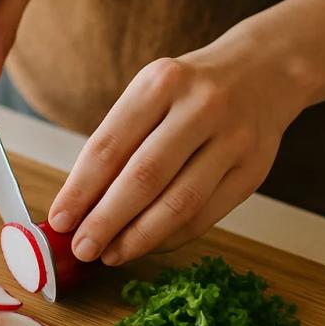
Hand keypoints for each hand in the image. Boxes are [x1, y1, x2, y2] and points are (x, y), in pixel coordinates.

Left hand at [48, 0, 324, 264]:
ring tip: (110, 254)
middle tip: (81, 248)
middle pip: (143, 178)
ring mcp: (233, 140)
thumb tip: (78, 203)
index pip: (109, 146)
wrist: (265, 71)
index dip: (80, 189)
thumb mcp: (150, 93)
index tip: (59, 219)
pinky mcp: (254, 171)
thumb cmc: (189, 90)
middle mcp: (200, 108)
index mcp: (160, 83)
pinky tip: (145, 244)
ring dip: (138, 237)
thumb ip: (118, 142)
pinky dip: (170, 237)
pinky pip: (205, 215)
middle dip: (105, 221)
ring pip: (178, 203)